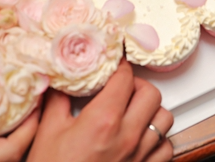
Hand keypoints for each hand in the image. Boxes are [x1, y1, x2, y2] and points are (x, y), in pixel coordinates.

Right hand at [27, 61, 172, 161]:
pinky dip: (158, 139)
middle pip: (151, 94)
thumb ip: (57, 101)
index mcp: (104, 121)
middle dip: (137, 85)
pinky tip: (143, 137)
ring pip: (164, 118)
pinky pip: (166, 148)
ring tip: (134, 110)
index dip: (119, 65)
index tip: (114, 63)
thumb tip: (60, 80)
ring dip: (151, 110)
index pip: (124, 78)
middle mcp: (128, 136)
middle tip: (122, 87)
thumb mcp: (48, 133)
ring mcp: (139, 156)